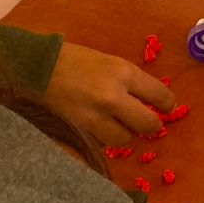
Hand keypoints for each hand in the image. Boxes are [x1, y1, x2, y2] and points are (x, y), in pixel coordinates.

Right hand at [43, 42, 174, 145]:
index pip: (159, 95)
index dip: (167, 105)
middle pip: (148, 124)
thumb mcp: (110, 61)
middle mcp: (113, 96)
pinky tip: (100, 127)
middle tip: (148, 124)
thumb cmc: (75, 60)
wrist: (36, 67)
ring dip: (125, 133)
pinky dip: (105, 138)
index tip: (167, 108)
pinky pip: (103, 142)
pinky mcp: (80, 130)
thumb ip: (130, 81)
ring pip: (125, 138)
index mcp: (123, 73)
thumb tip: (150, 99)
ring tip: (120, 124)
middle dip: (151, 125)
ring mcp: (96, 116)